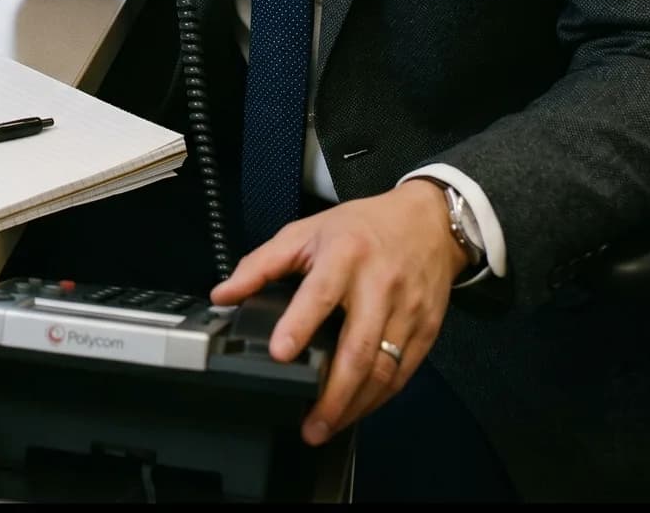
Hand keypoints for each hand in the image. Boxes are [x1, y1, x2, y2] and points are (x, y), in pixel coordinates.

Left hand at [209, 182, 466, 446]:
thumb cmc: (359, 228)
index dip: (299, 324)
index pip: (320, 293)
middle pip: (358, 347)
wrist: (427, 222)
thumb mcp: (305, 232)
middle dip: (333, 393)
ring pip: (383, 369)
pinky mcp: (427, 331)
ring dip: (355, 406)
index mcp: (345, 254)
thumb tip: (222, 294)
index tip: (279, 353)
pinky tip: (356, 411)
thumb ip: (261, 264)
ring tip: (326, 427)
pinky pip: (402, 374)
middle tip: (309, 425)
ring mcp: (408, 310)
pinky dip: (378, 399)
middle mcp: (380, 284)